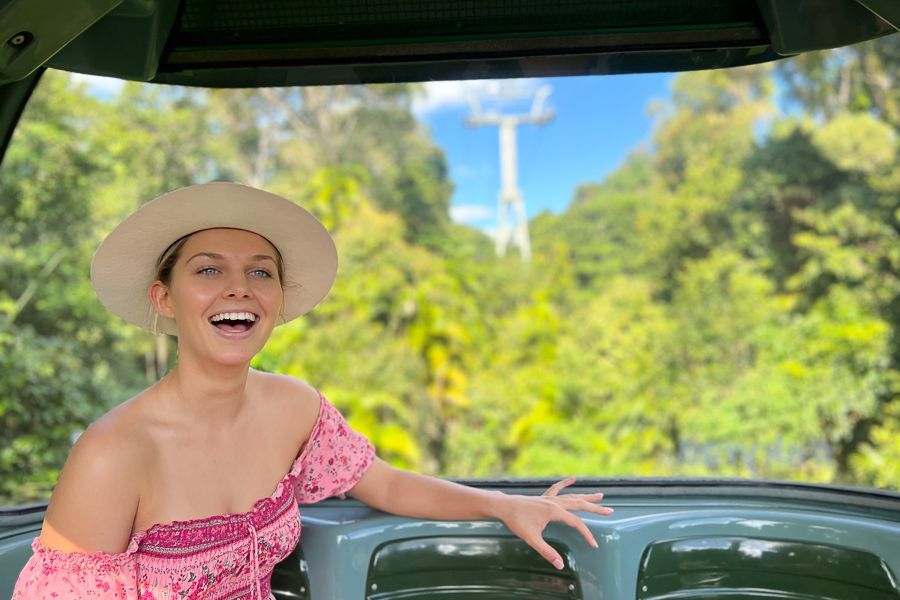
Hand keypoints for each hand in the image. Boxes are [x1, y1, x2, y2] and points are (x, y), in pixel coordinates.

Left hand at [493, 477, 612, 568]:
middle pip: (580, 504)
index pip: (576, 522)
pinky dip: (565, 483)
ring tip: (600, 495)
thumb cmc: (516, 521)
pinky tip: (573, 478)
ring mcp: (550, 498)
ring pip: (572, 496)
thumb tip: (560, 564)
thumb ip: (546, 551)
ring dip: (586, 496)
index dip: (586, 534)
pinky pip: (558, 488)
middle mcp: (554, 502)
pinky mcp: (544, 497)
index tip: (593, 544)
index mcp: (554, 511)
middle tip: (610, 511)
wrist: (504, 506)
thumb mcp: (531, 538)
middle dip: (595, 508)